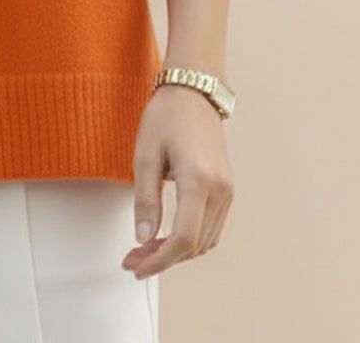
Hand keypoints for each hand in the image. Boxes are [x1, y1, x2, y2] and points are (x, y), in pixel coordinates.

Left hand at [121, 84, 233, 280]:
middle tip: (132, 258)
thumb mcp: (145, 154)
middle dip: (163, 259)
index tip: (136, 267)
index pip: (183, 239)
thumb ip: (145, 199)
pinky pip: (211, 228)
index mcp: (199, 181)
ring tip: (145, 249)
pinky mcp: (226, 190)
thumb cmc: (167, 116)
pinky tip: (166, 237)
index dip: (159, 260)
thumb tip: (143, 238)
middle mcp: (219, 191)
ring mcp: (227, 191)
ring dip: (176, 252)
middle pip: (195, 245)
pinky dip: (190, 240)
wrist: (193, 91)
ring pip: (205, 241)